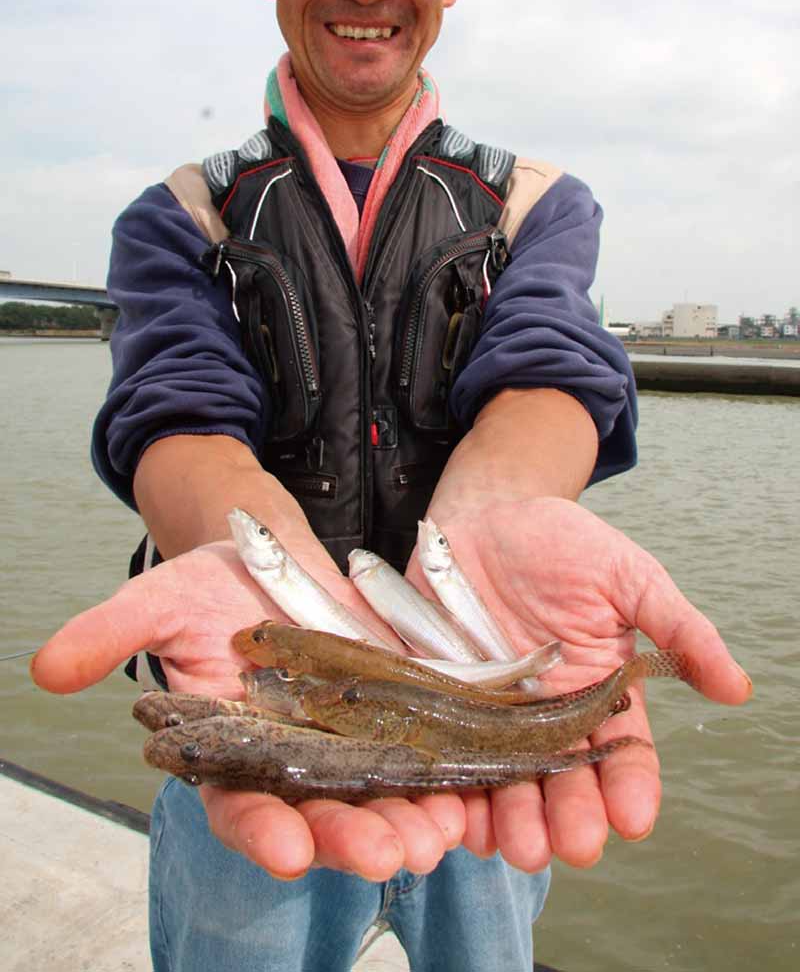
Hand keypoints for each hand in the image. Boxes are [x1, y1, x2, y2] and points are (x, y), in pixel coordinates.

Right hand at [30, 540, 466, 879]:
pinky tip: (472, 789)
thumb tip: (45, 670)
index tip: (288, 851)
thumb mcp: (162, 598)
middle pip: (321, 815)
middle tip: (390, 852)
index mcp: (233, 754)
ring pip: (380, 797)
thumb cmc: (212, 582)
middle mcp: (294, 764)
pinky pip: (425, 753)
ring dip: (410, 819)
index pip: (240, 807)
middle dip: (353, 838)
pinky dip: (448, 774)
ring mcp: (348, 745)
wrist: (276, 558)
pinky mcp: (396, 716)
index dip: (262, 831)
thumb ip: (111, 633)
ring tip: (439, 831)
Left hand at [404, 496, 752, 870]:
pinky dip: (449, 790)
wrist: (485, 512)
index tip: (633, 817)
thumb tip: (738, 688)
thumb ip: (677, 629)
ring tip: (518, 844)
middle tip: (574, 844)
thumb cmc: (562, 543)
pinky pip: (442, 753)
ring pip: (505, 780)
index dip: (630, 787)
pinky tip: (456, 816)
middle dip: (570, 817)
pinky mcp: (437, 701)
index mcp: (599, 693)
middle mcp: (545, 715)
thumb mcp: (628, 577)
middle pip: (563, 781)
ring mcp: (489, 713)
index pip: (622, 753)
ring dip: (513, 819)